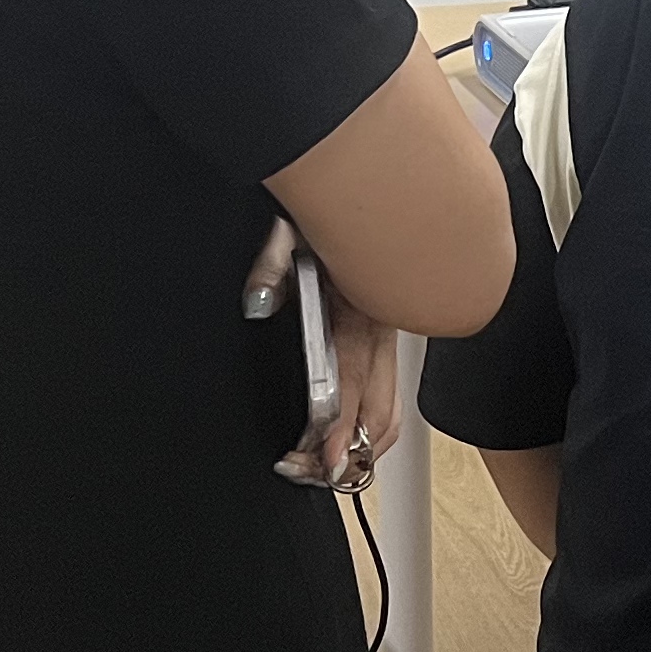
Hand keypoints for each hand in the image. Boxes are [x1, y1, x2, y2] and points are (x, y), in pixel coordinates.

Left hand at [247, 217, 401, 493]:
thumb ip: (273, 264)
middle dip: (349, 455)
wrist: (372, 178)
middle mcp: (384, 329)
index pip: (354, 383)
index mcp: (362, 307)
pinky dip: (372, 427)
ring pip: (391, 413)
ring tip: (324, 465)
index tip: (323, 460)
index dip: (340, 429)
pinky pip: (389, 395)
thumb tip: (259, 302)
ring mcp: (390, 336)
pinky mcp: (388, 337)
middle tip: (311, 472)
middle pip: (381, 414)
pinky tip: (346, 436)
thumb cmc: (334, 207)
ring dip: (362, 447)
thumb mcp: (295, 226)